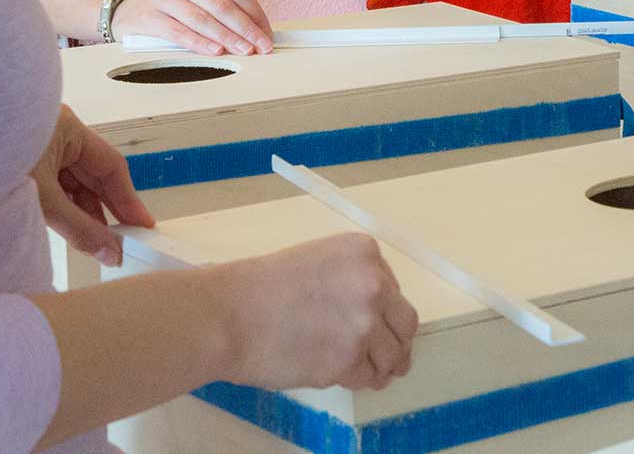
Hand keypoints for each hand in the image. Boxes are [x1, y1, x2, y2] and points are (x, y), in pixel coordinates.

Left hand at [32, 105, 153, 268]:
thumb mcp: (42, 199)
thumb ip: (80, 228)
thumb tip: (112, 251)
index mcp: (67, 128)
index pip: (110, 166)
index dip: (128, 198)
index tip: (144, 227)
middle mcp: (55, 136)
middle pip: (92, 175)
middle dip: (108, 210)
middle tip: (127, 242)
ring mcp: (36, 151)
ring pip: (72, 185)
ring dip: (86, 214)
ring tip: (102, 244)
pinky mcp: (20, 167)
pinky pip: (53, 189)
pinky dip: (65, 210)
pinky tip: (73, 231)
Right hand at [111, 0, 272, 55]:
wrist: (127, 8)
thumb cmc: (172, 5)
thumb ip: (223, 9)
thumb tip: (257, 32)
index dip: (255, 13)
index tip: (267, 34)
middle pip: (222, 5)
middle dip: (246, 28)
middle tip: (262, 46)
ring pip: (203, 18)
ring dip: (227, 37)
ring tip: (244, 51)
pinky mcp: (149, 17)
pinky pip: (178, 31)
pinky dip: (199, 42)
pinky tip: (215, 51)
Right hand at [214, 233, 418, 391]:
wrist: (227, 314)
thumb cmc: (260, 288)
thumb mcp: (318, 261)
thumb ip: (352, 280)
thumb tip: (378, 316)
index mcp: (365, 253)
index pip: (394, 290)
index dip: (385, 312)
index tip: (375, 324)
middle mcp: (373, 285)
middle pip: (405, 324)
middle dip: (397, 343)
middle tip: (391, 358)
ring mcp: (364, 324)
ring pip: (391, 356)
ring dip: (382, 367)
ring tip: (369, 373)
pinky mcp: (349, 360)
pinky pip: (367, 377)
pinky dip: (357, 380)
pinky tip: (343, 376)